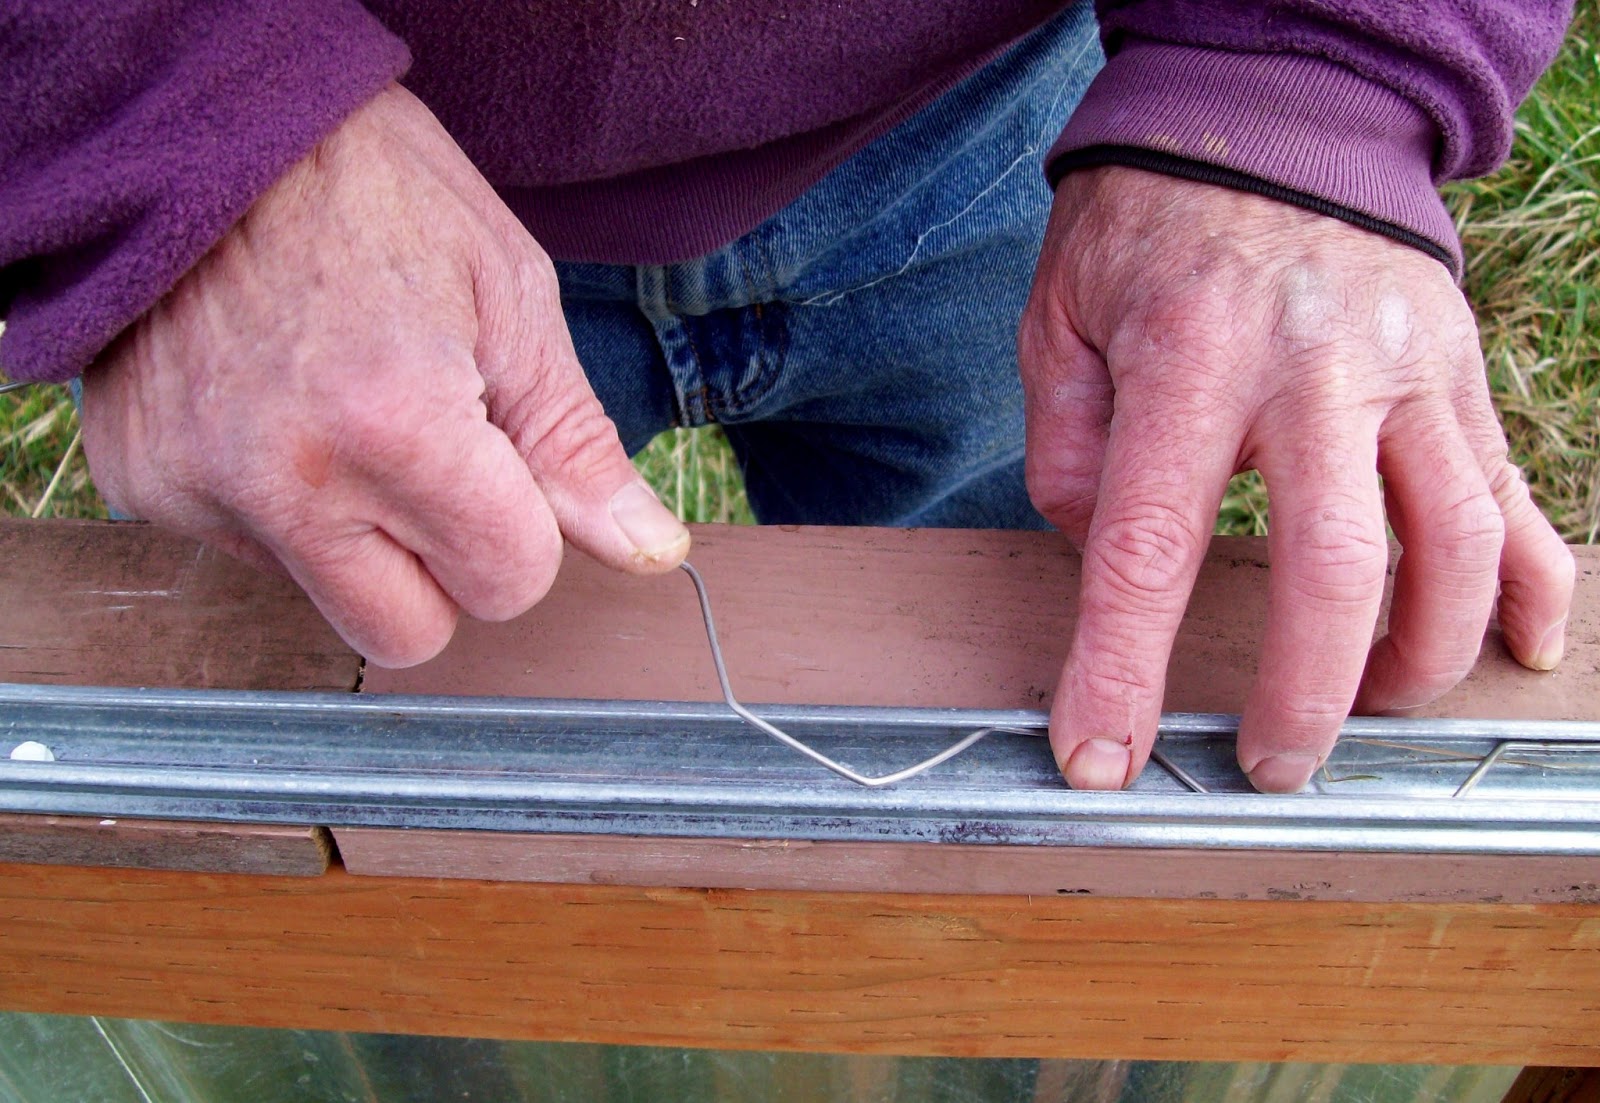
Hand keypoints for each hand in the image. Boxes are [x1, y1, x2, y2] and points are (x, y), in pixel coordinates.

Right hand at [81, 84, 688, 666]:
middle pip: (411, 633)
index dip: (522, 527)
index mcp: (397, 424)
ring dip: (361, 542)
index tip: (497, 454)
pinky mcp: (140, 482)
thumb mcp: (511, 297)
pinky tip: (279, 410)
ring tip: (346, 418)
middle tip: (430, 457)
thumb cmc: (377, 192)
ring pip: (329, 601)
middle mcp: (286, 479)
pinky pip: (248, 553)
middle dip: (444, 566)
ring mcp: (197, 487)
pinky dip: (280, 507)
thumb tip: (650, 551)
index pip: (508, 583)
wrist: (207, 122)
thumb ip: (576, 445)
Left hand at [1019, 166, 1573, 792]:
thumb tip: (1103, 562)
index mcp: (1191, 359)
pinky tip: (1512, 650)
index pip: (1151, 546)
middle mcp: (1316, 370)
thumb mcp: (1062, 320)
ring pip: (1453, 544)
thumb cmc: (1150, 228)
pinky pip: (1515, 495)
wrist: (1275, 118)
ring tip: (1368, 709)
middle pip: (1334, 569)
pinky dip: (1529, 586)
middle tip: (1270, 766)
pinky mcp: (1461, 377)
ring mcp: (1409, 373)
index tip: (1098, 758)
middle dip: (1303, 696)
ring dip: (1418, 655)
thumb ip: (1070, 448)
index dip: (1120, 670)